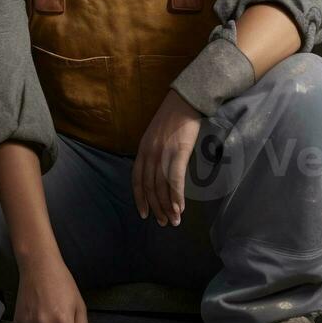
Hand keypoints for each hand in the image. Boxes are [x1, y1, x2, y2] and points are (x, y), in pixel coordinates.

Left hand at [132, 89, 201, 226]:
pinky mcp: (178, 152)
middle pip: (150, 187)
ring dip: (168, 207)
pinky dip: (177, 196)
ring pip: (162, 187)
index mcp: (142, 150)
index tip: (144, 214)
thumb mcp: (155, 135)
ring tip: (174, 220)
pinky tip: (180, 208)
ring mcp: (163, 154)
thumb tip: (157, 171)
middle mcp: (149, 154)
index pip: (136, 180)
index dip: (140, 199)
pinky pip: (175, 180)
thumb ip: (153, 152)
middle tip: (164, 222)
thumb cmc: (173, 116)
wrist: (185, 100)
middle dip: (156, 208)